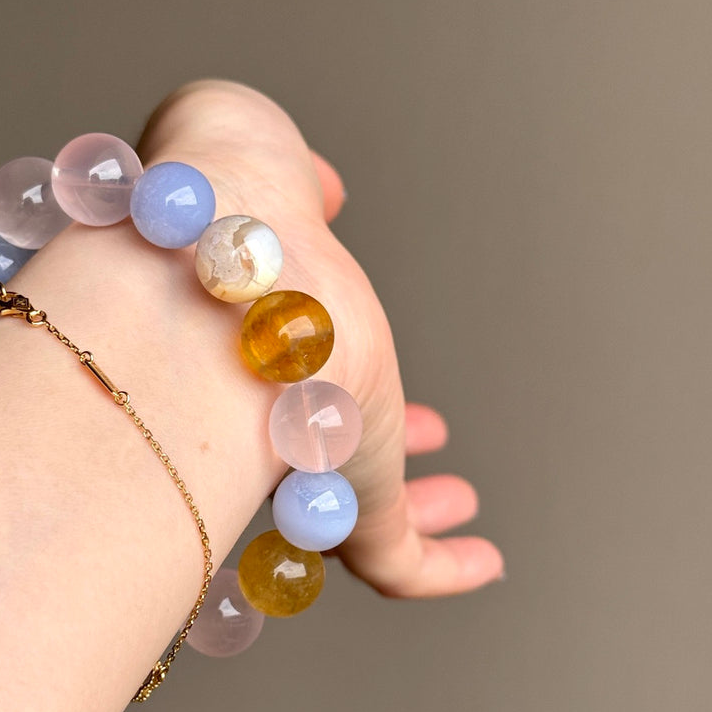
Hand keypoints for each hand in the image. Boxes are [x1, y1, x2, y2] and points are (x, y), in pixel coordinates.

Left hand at [137, 79, 503, 595]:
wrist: (227, 269)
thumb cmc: (224, 194)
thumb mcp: (245, 143)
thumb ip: (278, 167)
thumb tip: (314, 189)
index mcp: (252, 330)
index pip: (291, 364)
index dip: (332, 364)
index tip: (365, 361)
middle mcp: (271, 407)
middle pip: (320, 441)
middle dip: (372, 436)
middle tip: (421, 439)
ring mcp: (309, 460)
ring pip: (356, 508)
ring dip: (416, 504)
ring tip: (458, 497)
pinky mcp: (347, 505)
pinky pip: (401, 563)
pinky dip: (446, 568)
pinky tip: (487, 560)